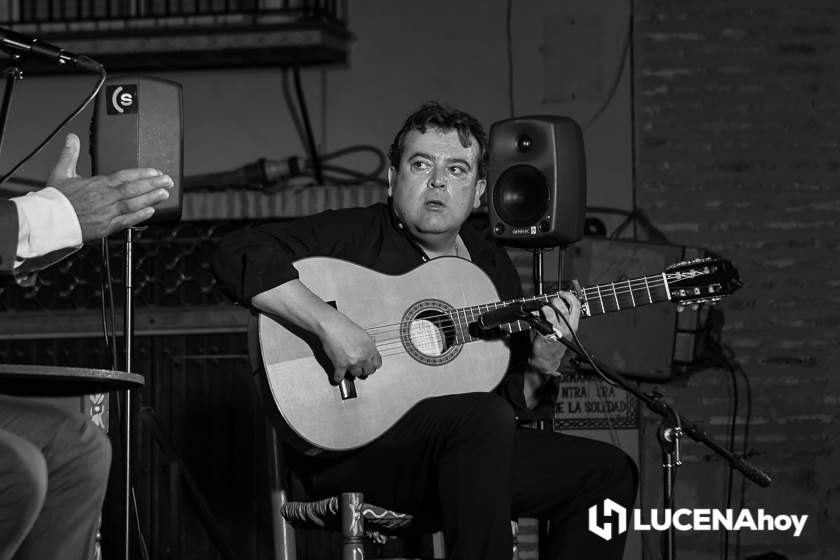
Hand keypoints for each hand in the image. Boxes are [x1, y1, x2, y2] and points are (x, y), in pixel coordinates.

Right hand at [46, 133, 173, 240]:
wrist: (49, 221)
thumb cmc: (55, 199)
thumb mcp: (61, 172)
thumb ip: (70, 154)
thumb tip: (72, 138)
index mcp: (97, 184)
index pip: (125, 176)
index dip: (142, 173)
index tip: (155, 171)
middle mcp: (105, 197)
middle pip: (134, 189)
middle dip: (153, 184)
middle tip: (168, 181)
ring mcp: (107, 212)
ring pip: (133, 204)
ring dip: (151, 198)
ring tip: (164, 193)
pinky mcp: (106, 227)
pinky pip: (127, 221)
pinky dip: (140, 216)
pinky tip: (151, 211)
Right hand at [318, 312, 381, 382]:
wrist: (332, 326)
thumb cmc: (346, 327)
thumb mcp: (364, 334)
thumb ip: (369, 345)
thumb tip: (371, 350)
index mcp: (370, 350)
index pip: (378, 364)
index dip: (373, 364)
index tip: (370, 365)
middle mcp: (363, 357)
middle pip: (368, 371)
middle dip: (364, 369)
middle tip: (360, 367)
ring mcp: (352, 363)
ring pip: (356, 374)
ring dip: (353, 371)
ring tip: (349, 367)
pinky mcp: (340, 365)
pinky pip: (340, 377)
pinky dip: (338, 378)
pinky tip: (338, 376)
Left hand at [529, 292, 580, 374]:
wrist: (547, 360)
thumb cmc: (554, 344)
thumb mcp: (563, 329)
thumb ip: (561, 317)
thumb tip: (553, 303)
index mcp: (573, 325)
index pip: (576, 306)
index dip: (569, 296)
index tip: (562, 293)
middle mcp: (567, 328)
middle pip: (564, 308)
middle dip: (555, 301)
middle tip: (550, 302)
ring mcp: (557, 332)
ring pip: (552, 313)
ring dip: (545, 308)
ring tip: (542, 311)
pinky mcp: (546, 335)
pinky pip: (541, 322)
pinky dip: (536, 317)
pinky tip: (535, 319)